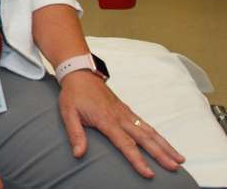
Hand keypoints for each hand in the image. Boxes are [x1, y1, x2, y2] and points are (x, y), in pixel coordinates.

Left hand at [58, 71, 185, 177]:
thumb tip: (78, 153)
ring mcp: (126, 113)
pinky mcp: (127, 110)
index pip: (125, 143)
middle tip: (174, 167)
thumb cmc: (74, 94)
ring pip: (149, 131)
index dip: (137, 159)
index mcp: (106, 120)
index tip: (148, 173)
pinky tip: (165, 143)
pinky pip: (145, 124)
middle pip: (144, 138)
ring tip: (179, 158)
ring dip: (165, 145)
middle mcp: (120, 117)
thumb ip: (75, 134)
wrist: (80, 73)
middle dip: (160, 154)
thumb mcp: (68, 113)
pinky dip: (158, 135)